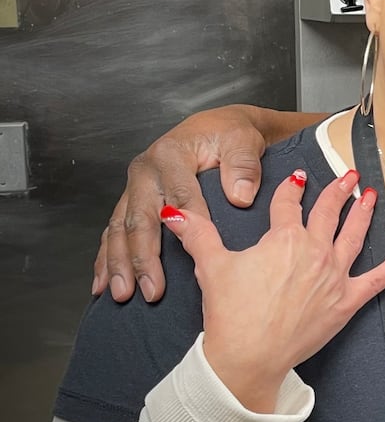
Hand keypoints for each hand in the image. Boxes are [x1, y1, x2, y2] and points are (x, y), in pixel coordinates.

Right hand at [93, 104, 271, 303]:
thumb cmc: (230, 135)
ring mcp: (135, 188)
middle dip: (142, 258)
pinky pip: (114, 231)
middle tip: (150, 289)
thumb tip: (239, 196)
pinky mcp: (133, 200)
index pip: (179, 197)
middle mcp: (145, 172)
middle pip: (140, 219)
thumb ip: (243, 166)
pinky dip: (108, 258)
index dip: (187, 226)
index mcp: (170, 156)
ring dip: (120, 264)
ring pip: (120, 229)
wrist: (218, 127)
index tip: (194, 255)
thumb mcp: (243, 141)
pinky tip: (105, 282)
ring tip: (122, 294)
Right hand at [161, 169, 384, 412]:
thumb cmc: (231, 313)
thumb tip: (173, 212)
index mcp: (283, 239)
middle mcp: (314, 252)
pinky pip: (380, 278)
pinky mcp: (348, 301)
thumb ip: (197, 234)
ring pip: (354, 236)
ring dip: (364, 213)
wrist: (249, 356)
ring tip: (371, 194)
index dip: (291, 189)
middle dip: (337, 191)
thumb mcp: (211, 267)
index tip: (297, 176)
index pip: (288, 205)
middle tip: (349, 174)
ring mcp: (334, 276)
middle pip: (327, 213)